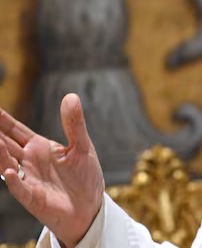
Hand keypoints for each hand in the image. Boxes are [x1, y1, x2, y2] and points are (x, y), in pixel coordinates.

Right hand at [0, 94, 104, 247]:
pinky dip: (14, 182)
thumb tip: (70, 96)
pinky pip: (20, 189)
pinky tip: (10, 172)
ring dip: (0, 155)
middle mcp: (28, 162)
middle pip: (5, 145)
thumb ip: (74, 124)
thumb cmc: (84, 177)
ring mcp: (28, 179)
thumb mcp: (82, 146)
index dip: (2, 120)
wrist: (90, 206)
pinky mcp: (33, 198)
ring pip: (7, 164)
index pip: (15, 130)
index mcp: (39, 147)